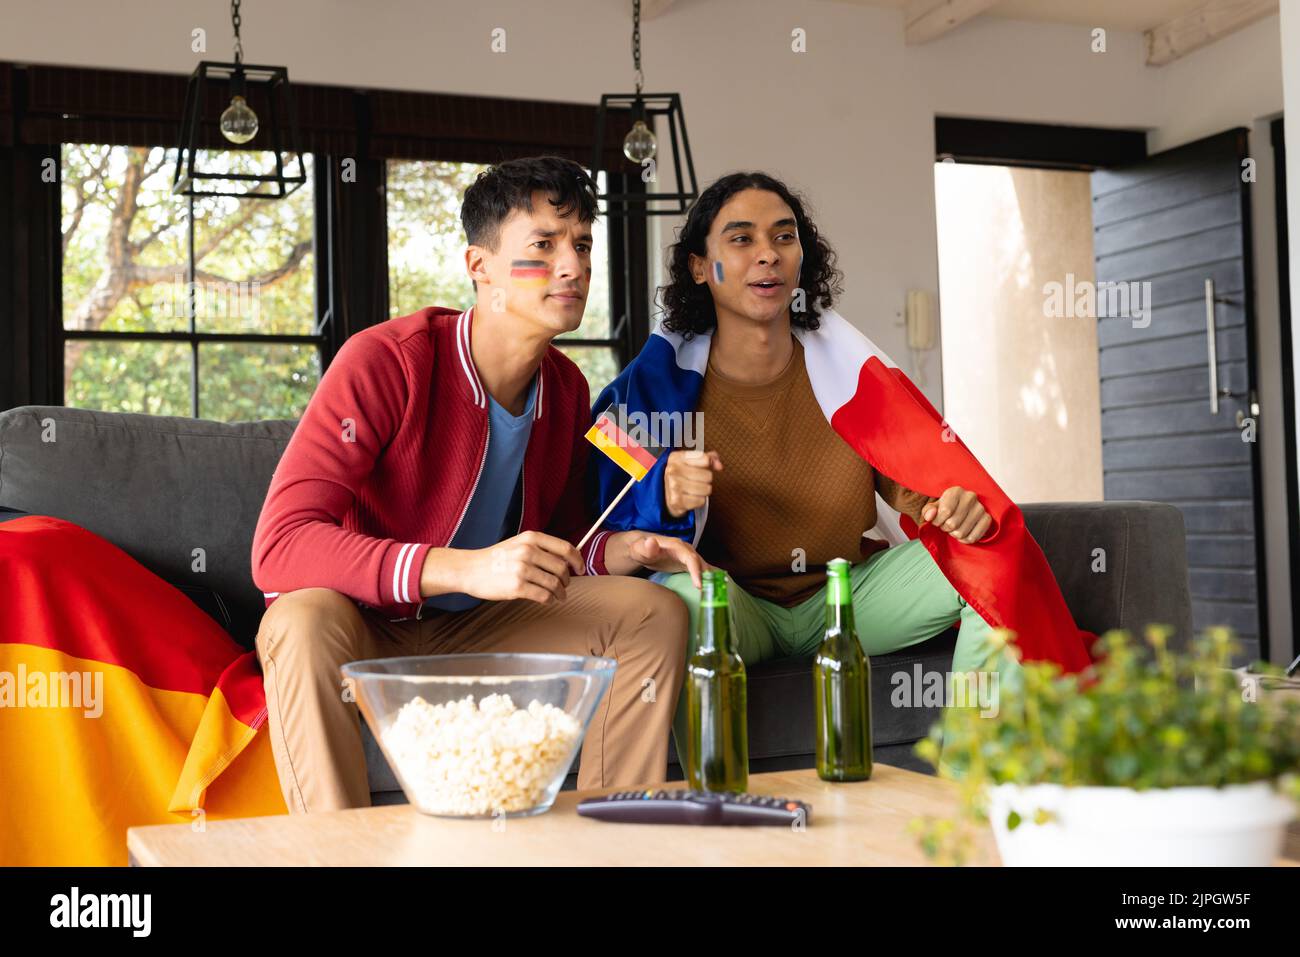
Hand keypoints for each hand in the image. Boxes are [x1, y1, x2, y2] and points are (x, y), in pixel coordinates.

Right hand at [424, 531, 583, 603]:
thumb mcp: (518, 543)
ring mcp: (522, 569)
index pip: (565, 548)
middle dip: (567, 580)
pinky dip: (549, 600)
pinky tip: (548, 600)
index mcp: (531, 538)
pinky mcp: (517, 587)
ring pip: (555, 584)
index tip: (580, 569)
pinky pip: (543, 596)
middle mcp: (528, 551)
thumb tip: (566, 561)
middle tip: (564, 586)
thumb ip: (540, 549)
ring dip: (560, 593)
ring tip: (558, 596)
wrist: (469, 569)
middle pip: (562, 568)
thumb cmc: (495, 559)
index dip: (577, 560)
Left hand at [622, 532, 710, 588]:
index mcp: (677, 546)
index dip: (697, 571)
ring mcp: (690, 558)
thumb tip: (651, 542)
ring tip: (717, 596)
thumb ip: (644, 547)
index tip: (700, 586)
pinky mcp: (689, 566)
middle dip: (710, 579)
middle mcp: (687, 551)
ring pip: (705, 569)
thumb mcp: (639, 548)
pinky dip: (710, 581)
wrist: (643, 549)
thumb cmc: (640, 549)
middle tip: (713, 596)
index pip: (691, 559)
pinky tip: (715, 592)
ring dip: (712, 581)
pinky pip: (703, 573)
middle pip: (702, 565)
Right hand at [664, 449, 723, 517]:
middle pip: (708, 476)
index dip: (708, 464)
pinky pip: (701, 501)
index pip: (705, 459)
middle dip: (706, 480)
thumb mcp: (692, 462)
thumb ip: (709, 458)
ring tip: (694, 489)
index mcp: (676, 457)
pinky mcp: (676, 501)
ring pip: (706, 489)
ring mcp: (673, 486)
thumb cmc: (682, 476)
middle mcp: (673, 470)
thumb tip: (719, 466)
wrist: (665, 494)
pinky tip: (690, 497)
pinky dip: (699, 501)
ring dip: (703, 491)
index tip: (702, 466)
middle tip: (697, 481)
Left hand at [920, 487, 990, 543]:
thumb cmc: (946, 508)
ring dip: (954, 534)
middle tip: (946, 525)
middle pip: (952, 524)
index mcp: (956, 491)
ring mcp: (980, 508)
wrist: (963, 511)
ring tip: (954, 528)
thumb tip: (930, 516)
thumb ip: (928, 511)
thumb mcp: (934, 508)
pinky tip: (963, 533)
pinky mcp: (987, 519)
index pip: (945, 511)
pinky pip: (973, 538)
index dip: (937, 521)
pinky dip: (965, 540)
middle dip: (945, 528)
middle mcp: (970, 497)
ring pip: (961, 532)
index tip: (937, 521)